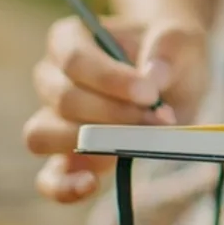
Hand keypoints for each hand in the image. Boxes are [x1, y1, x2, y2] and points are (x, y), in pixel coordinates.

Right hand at [23, 15, 207, 202]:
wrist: (176, 77)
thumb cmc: (169, 52)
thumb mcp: (180, 38)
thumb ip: (168, 49)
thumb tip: (152, 78)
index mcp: (69, 39)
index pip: (74, 60)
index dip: (110, 80)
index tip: (150, 93)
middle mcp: (51, 78)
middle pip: (63, 100)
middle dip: (115, 115)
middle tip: (162, 118)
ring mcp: (54, 120)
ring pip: (43, 135)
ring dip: (89, 144)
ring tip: (135, 143)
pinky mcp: (67, 157)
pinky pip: (48, 178)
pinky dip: (63, 186)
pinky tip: (90, 184)